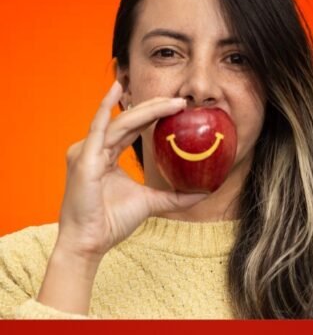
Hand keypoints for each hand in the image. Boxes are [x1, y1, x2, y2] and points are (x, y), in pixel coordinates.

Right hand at [39, 82, 206, 313]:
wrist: (90, 242)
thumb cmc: (112, 222)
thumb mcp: (152, 203)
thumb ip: (176, 196)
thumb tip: (206, 191)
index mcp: (107, 155)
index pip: (133, 128)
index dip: (155, 115)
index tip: (180, 108)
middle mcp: (95, 149)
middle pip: (128, 120)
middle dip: (155, 107)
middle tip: (181, 100)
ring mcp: (87, 152)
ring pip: (121, 122)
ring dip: (147, 109)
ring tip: (172, 101)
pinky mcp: (84, 159)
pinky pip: (99, 129)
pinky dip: (107, 109)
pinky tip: (117, 92)